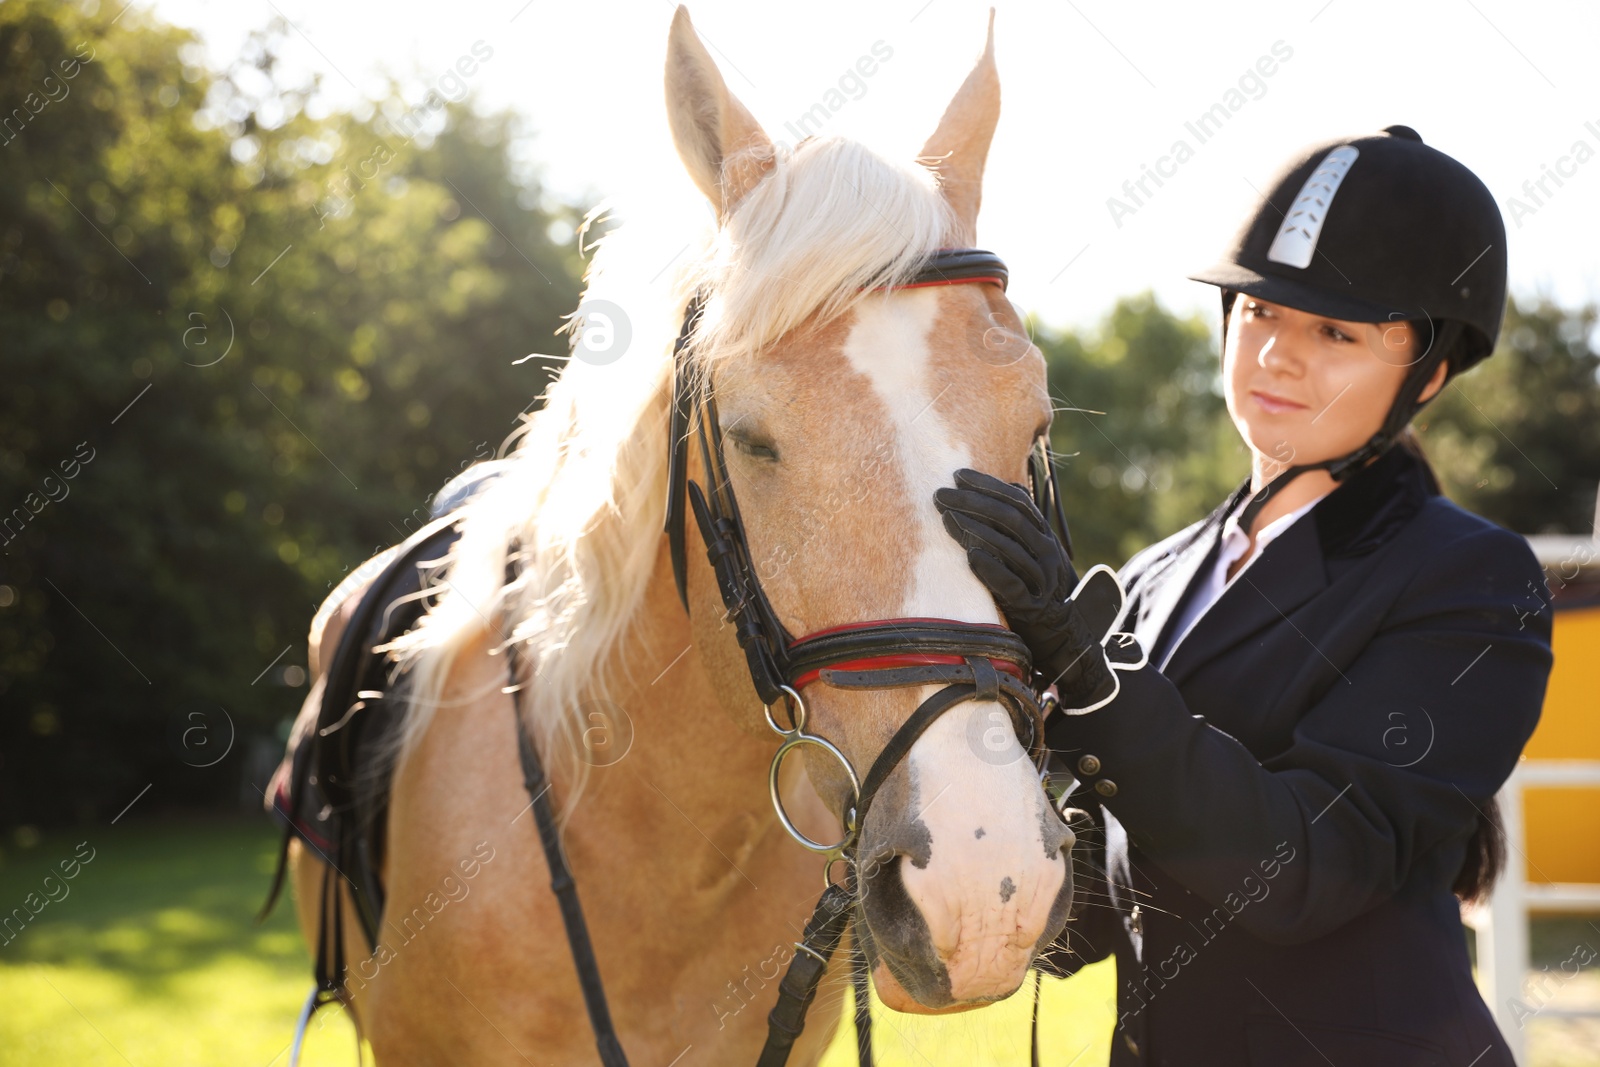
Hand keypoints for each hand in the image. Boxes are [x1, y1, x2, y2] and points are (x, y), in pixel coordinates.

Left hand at [933, 468, 1135, 712]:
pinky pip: (1010, 583)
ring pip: (1008, 546)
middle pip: (1009, 518)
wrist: (1063, 635)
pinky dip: (990, 568)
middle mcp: (1047, 553)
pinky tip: (970, 555)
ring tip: (945, 518)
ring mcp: (1040, 579)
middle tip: (940, 495)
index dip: (987, 485)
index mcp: (1045, 535)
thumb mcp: (1038, 551)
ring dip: (974, 529)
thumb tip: (1010, 485)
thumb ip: (1024, 523)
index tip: (958, 474)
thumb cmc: (1040, 587)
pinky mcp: (1030, 607)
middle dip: (972, 502)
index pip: (1017, 500)